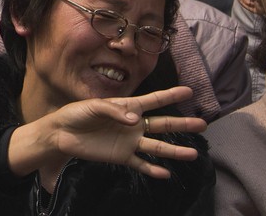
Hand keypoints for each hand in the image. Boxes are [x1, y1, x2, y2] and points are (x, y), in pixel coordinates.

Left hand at [19, 85, 205, 181]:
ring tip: (193, 154)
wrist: (62, 134)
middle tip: (203, 124)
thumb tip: (135, 120)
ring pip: (157, 146)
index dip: (170, 95)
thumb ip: (114, 110)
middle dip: (182, 124)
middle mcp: (133, 124)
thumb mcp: (93, 106)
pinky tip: (166, 174)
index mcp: (127, 107)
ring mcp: (129, 141)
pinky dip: (153, 169)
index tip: (189, 91)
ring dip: (175, 151)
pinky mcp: (121, 156)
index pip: (154, 100)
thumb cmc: (76, 114)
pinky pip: (141, 164)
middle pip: (162, 124)